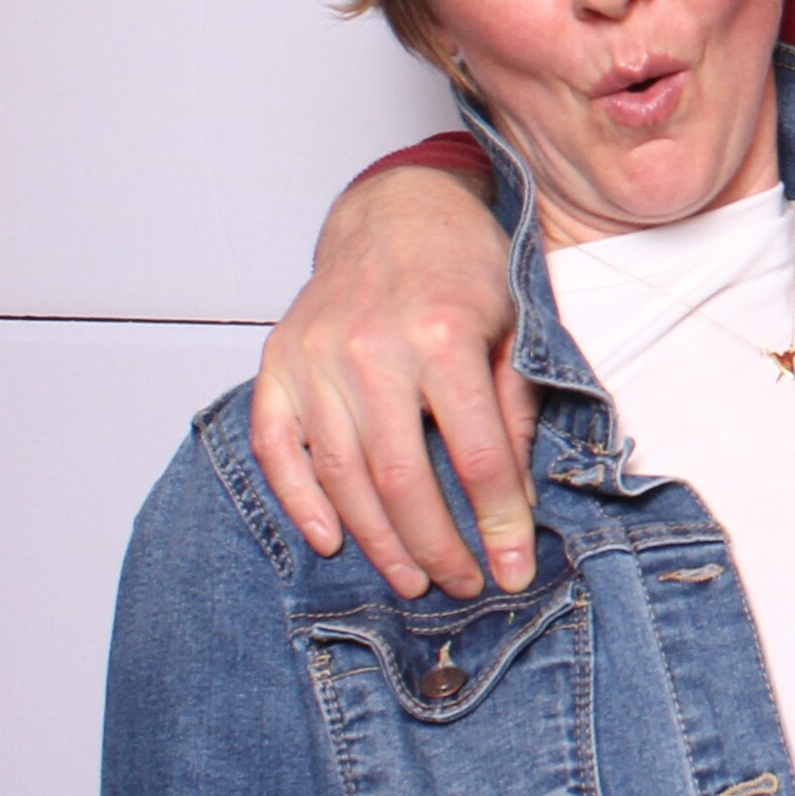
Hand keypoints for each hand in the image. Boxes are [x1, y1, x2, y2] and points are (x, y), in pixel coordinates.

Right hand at [249, 165, 532, 597]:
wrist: (396, 210)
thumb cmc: (463, 267)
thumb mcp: (515, 325)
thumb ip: (515, 409)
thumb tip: (517, 500)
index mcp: (442, 336)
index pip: (476, 456)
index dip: (498, 524)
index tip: (513, 569)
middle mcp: (371, 350)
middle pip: (401, 480)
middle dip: (437, 547)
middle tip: (462, 586)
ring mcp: (315, 357)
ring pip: (341, 477)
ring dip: (377, 542)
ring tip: (412, 578)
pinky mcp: (278, 363)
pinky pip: (277, 448)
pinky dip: (300, 501)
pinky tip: (331, 540)